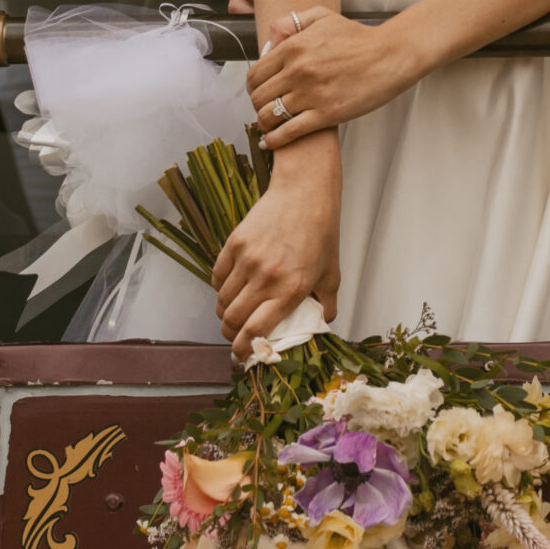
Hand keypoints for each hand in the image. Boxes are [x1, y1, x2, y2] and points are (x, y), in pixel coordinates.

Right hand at [212, 138, 340, 356]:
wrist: (305, 192)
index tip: (241, 356)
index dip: (243, 349)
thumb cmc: (321, 232)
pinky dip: (220, 288)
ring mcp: (247, 260)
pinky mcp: (235, 243)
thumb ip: (327, 304)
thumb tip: (321, 325)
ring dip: (224, 312)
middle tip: (236, 335)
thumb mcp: (332, 272)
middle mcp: (266, 278)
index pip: (255, 331)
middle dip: (231, 334)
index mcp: (290, 289)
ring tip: (233, 312)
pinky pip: (217, 277)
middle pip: (232, 320)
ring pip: (222, 301)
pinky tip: (231, 288)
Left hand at [248, 6, 420, 145]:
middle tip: (266, 108)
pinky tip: (270, 142)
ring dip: (265, 123)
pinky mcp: (325, 114)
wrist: (389, 56)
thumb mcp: (323, 17)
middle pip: (258, 97)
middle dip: (258, 105)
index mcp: (294, 46)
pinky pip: (288, 132)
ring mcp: (311, 94)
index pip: (255, 74)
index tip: (259, 91)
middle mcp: (298, 70)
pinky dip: (274, 140)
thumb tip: (269, 40)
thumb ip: (292, 22)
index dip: (253, 86)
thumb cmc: (358, 38)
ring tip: (270, 124)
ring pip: (268, 116)